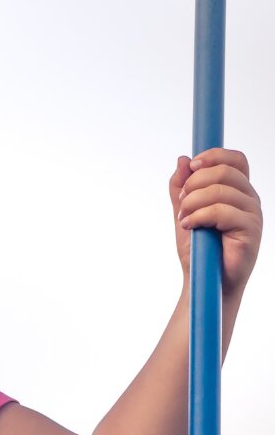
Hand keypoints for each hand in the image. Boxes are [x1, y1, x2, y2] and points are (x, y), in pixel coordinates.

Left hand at [169, 148, 262, 297]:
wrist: (204, 279)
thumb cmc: (199, 248)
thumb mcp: (184, 211)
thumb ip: (181, 187)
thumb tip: (183, 159)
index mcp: (237, 190)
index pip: (235, 159)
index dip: (213, 156)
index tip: (191, 166)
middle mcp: (248, 199)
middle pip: (225, 170)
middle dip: (194, 183)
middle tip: (181, 202)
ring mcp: (252, 214)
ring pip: (221, 190)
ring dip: (192, 202)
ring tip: (184, 219)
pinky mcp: (251, 230)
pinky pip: (222, 211)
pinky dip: (198, 216)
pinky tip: (189, 226)